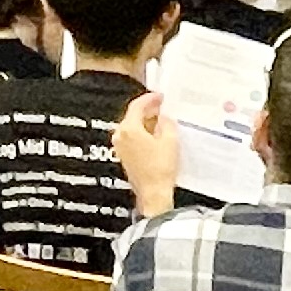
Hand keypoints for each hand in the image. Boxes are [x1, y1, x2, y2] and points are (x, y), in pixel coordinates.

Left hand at [111, 91, 182, 215]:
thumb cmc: (160, 170)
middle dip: (148, 110)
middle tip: (162, 106)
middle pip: (133, 116)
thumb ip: (167, 124)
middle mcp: (120, 137)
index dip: (149, 98)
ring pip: (132, 127)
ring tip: (162, 120)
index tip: (159, 97)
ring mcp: (121, 147)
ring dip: (146, 122)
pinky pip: (132, 138)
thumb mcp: (170, 141)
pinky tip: (156, 135)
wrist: (153, 193)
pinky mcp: (125, 156)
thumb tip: (164, 118)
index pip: (137, 106)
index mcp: (129, 129)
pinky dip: (143, 133)